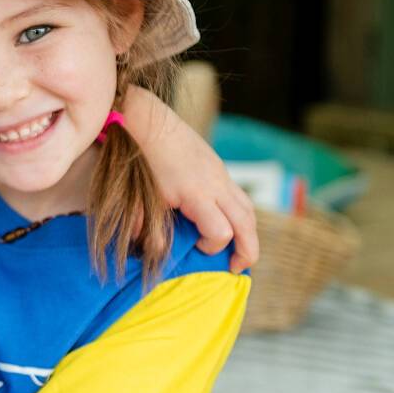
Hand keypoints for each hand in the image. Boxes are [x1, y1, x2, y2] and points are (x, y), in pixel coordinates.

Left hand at [136, 121, 257, 271]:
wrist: (150, 124)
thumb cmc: (144, 163)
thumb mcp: (145, 199)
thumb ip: (151, 230)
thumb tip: (155, 254)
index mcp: (198, 194)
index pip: (221, 232)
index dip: (212, 247)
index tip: (196, 248)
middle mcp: (217, 185)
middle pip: (247, 223)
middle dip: (248, 250)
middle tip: (237, 268)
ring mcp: (221, 175)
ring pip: (248, 209)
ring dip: (249, 233)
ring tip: (240, 251)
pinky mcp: (220, 169)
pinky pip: (240, 196)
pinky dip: (240, 215)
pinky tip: (227, 224)